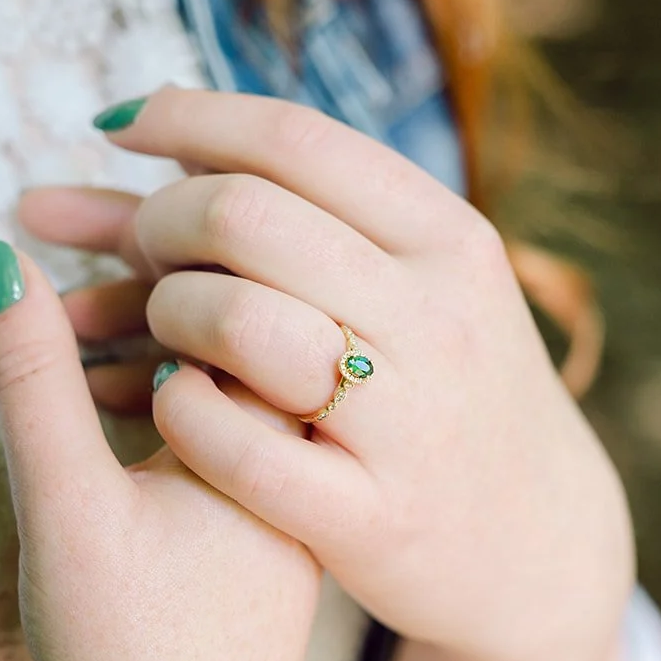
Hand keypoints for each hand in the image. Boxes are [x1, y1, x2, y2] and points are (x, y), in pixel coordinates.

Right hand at [0, 242, 321, 660]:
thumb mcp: (63, 506)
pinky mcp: (256, 547)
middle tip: (67, 222)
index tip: (85, 208)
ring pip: (224, 388)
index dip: (162, 239)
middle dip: (152, 275)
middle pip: (235, 329)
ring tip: (67, 307)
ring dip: (149, 346)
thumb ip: (30, 383)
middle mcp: (305, 469)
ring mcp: (284, 507)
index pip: (241, 294)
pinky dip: (163, 407)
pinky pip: (218, 442)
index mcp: (281, 444)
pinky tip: (97, 394)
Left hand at [21, 87, 633, 660]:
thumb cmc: (448, 392)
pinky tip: (167, 399)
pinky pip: (235, 447)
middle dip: (158, 221)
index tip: (121, 125)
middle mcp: (436, 319)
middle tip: (140, 249)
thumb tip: (164, 124)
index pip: (296, 140)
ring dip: (162, 312)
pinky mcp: (371, 520)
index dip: (187, 118)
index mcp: (450, 240)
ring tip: (162, 328)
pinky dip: (177, 410)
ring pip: (235, 320)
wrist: (538, 543)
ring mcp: (408, 423)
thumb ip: (314, 213)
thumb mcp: (425, 287)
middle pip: (244, 217)